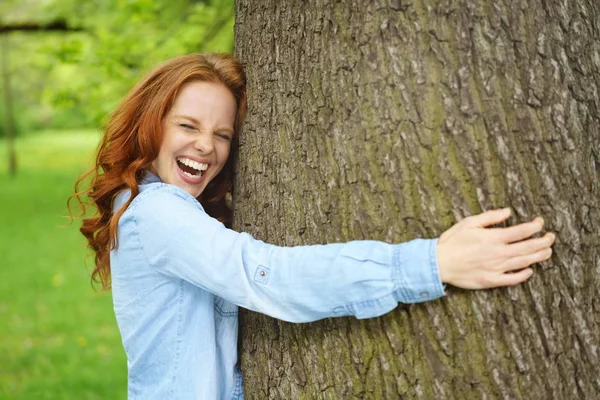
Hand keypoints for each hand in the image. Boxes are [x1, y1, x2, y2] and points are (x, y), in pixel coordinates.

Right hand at [436, 208, 554, 288]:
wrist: (438, 263)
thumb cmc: (452, 241)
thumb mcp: (468, 223)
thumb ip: (490, 217)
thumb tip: (507, 212)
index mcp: (493, 238)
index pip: (522, 231)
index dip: (535, 226)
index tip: (540, 222)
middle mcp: (498, 253)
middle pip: (528, 248)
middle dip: (543, 242)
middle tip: (551, 237)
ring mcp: (496, 268)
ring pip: (524, 262)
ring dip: (539, 257)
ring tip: (548, 252)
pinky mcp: (491, 280)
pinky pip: (512, 279)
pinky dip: (523, 275)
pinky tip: (529, 271)